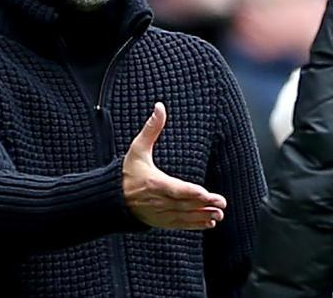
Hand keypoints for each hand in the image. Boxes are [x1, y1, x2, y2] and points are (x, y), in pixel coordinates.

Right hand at [123, 102, 226, 229]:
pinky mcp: (160, 221)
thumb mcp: (137, 149)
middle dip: (204, 206)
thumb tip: (160, 106)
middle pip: (184, 205)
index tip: (206, 194)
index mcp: (154, 183)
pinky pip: (179, 224)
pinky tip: (208, 223)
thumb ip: (151, 129)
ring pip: (183, 216)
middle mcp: (158, 201)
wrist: (110, 199)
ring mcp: (159, 213)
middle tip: (222, 205)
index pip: (175, 189)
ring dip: (202, 217)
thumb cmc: (127, 172)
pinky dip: (194, 225)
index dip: (191, 193)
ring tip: (219, 215)